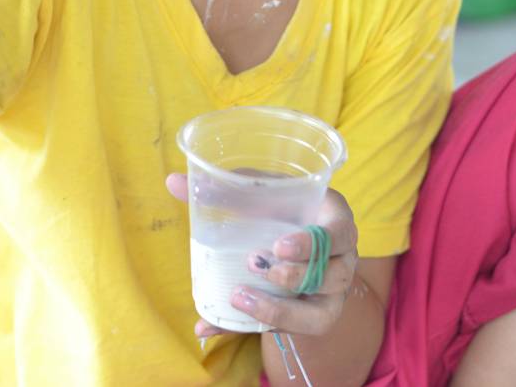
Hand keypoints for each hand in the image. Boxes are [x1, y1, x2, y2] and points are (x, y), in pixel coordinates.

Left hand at [166, 174, 357, 338]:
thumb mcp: (260, 193)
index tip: (279, 245)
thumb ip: (223, 187)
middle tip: (255, 265)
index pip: (341, 232)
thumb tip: (173, 181)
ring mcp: (333, 293)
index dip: (314, 243)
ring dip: (281, 311)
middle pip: (333, 277)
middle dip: (294, 277)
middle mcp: (342, 259)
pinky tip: (215, 325)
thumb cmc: (279, 207)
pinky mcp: (314, 318)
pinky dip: (255, 331)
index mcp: (334, 219)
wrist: (290, 235)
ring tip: (242, 298)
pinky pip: (292, 334)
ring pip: (320, 314)